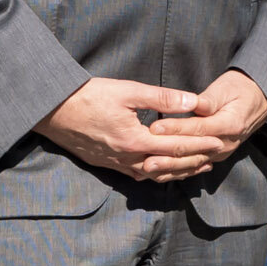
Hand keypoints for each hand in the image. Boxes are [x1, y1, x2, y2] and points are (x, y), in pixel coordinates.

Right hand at [38, 76, 213, 182]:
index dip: (199, 145)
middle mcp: (125, 157)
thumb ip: (162, 98)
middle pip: (167, 165)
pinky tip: (160, 170)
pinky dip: (153, 173)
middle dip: (192, 162)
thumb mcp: (128, 91)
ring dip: (175, 171)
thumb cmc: (88, 96)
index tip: (218, 143)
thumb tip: (193, 101)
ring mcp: (113, 163)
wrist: (48, 110)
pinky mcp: (102, 163)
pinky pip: (134, 174)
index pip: (176, 146)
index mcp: (134, 140)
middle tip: (213, 158)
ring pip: (151, 174)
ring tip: (195, 167)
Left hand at [151, 72, 266, 169]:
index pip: (200, 128)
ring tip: (147, 169)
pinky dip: (177, 172)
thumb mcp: (225, 88)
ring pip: (193, 163)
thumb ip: (208, 99)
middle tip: (145, 158)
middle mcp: (227, 142)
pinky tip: (159, 174)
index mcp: (231, 123)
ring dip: (170, 168)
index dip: (176, 129)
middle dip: (168, 156)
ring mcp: (222, 152)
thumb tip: (193, 103)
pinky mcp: (215, 156)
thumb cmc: (238, 90)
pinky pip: (195, 167)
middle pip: (195, 152)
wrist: (258, 101)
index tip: (154, 128)